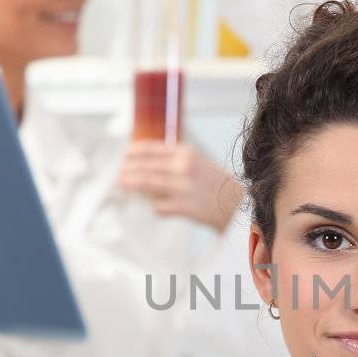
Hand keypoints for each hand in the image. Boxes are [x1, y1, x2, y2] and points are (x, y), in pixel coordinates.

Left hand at [118, 140, 241, 228]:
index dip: (135, 151)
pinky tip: (155, 208)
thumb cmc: (218, 185)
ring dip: (132, 184)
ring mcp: (183, 187)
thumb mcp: (199, 163)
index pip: (153, 148)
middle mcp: (183, 167)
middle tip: (118, 172)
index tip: (125, 154)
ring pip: (148, 184)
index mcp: (187, 153)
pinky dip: (156, 207)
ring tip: (121, 183)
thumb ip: (175, 161)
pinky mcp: (184, 207)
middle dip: (129, 169)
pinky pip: (160, 207)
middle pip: (147, 166)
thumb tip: (148, 165)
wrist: (239, 205)